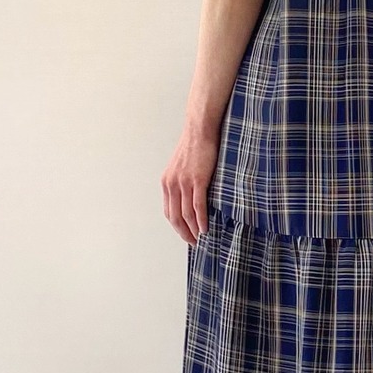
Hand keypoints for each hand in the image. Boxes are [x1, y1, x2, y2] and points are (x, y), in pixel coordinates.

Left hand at [162, 126, 219, 244]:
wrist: (200, 130)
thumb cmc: (195, 146)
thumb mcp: (182, 167)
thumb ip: (182, 182)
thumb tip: (190, 198)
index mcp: (167, 182)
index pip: (168, 212)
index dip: (177, 227)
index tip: (186, 235)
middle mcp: (172, 184)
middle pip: (175, 217)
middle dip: (184, 232)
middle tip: (194, 243)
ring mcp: (184, 183)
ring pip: (186, 214)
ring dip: (194, 229)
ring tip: (201, 238)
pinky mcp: (197, 180)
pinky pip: (197, 206)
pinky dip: (201, 219)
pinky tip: (206, 228)